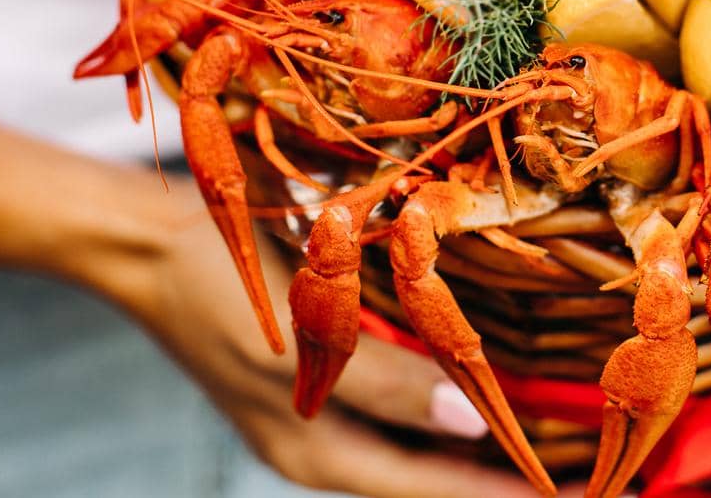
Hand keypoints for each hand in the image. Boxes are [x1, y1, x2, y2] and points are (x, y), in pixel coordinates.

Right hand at [106, 177, 551, 497]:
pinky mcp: (324, 363)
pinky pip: (398, 391)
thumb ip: (385, 384)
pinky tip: (477, 377)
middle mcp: (323, 438)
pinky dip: (441, 391)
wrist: (146, 238)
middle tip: (564, 468)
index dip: (488, 495)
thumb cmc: (215, 292)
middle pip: (424, 471)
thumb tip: (466, 423)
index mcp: (313, 453)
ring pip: (415, 434)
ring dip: (471, 436)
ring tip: (539, 434)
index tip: (556, 497)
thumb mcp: (300, 345)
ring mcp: (322, 402)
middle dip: (486, 474)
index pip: (423, 488)